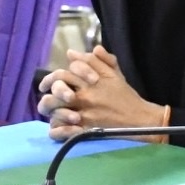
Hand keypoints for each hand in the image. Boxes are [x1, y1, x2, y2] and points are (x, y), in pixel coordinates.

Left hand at [38, 46, 162, 139]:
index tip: (51, 80)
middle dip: (47, 88)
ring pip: (55, 109)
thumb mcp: (114, 74)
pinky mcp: (85, 130)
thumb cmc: (126, 96)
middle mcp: (86, 96)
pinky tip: (56, 128)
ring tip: (49, 109)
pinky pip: (61, 131)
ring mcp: (84, 114)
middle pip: (56, 89)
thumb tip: (73, 53)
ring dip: (48, 108)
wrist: (140, 119)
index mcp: (92, 82)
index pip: (65, 73)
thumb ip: (97, 61)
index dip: (55, 75)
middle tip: (44, 91)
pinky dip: (55, 131)